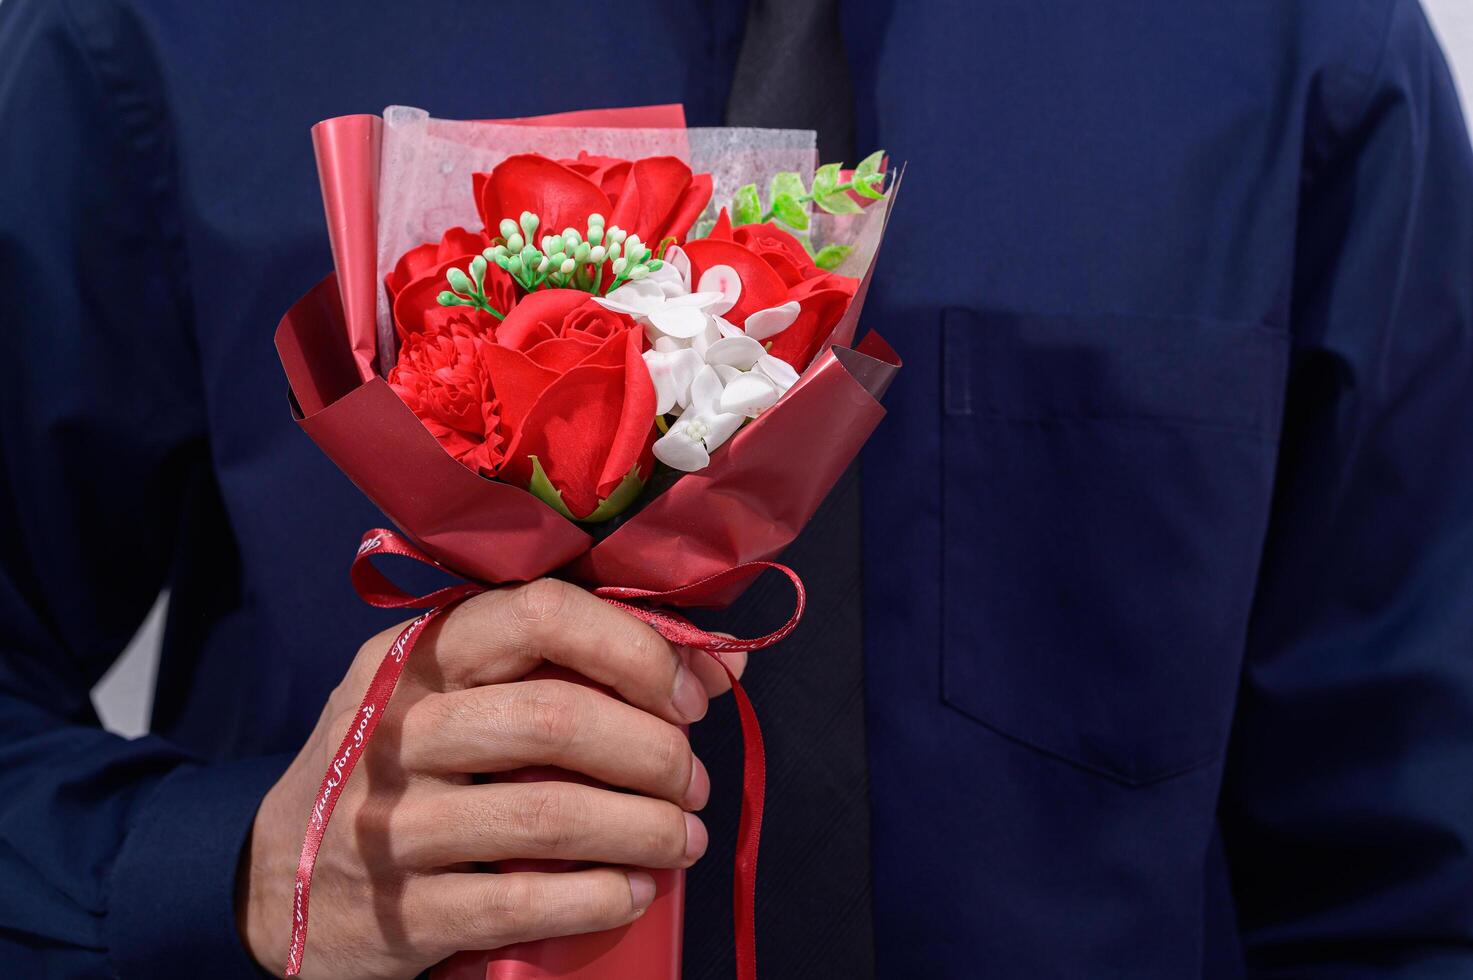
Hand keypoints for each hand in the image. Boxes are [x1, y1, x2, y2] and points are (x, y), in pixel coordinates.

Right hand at [237, 578, 744, 978]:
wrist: (273, 882)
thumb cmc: (404, 769)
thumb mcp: (455, 696)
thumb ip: (564, 669)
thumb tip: (719, 663)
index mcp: (418, 653)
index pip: (541, 612)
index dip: (637, 648)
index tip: (691, 692)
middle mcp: (396, 726)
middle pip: (557, 718)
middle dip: (655, 751)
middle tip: (691, 780)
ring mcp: (390, 823)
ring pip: (549, 814)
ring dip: (645, 827)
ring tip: (684, 837)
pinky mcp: (399, 911)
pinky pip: (522, 901)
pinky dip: (600, 897)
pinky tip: (634, 889)